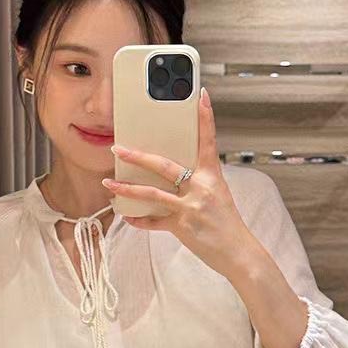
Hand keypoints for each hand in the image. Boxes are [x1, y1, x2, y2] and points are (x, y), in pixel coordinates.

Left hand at [102, 86, 248, 278]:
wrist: (238, 252)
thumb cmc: (227, 224)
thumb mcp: (218, 196)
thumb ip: (197, 183)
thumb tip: (174, 175)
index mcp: (212, 176)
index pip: (208, 140)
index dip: (205, 117)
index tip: (200, 95)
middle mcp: (201, 187)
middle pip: (164, 165)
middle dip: (138, 156)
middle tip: (119, 147)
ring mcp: (190, 207)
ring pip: (152, 193)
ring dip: (127, 188)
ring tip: (109, 182)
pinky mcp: (182, 226)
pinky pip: (154, 221)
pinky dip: (140, 220)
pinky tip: (127, 217)